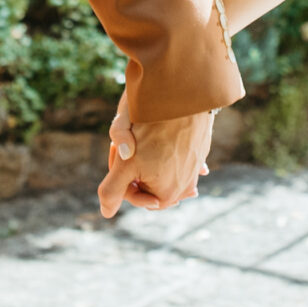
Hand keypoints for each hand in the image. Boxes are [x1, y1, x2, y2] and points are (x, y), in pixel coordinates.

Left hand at [96, 91, 213, 216]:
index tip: (117, 149)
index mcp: (165, 195)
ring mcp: (195, 168)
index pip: (131, 193)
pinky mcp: (201, 150)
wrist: (184, 93)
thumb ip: (112, 191)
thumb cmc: (153, 128)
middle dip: (134, 166)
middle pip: (148, 182)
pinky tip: (160, 139)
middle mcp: (185, 186)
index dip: (118, 172)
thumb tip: (106, 213)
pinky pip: (178, 156)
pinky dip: (167, 150)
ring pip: (162, 168)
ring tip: (140, 133)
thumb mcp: (124, 162)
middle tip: (128, 140)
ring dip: (149, 156)